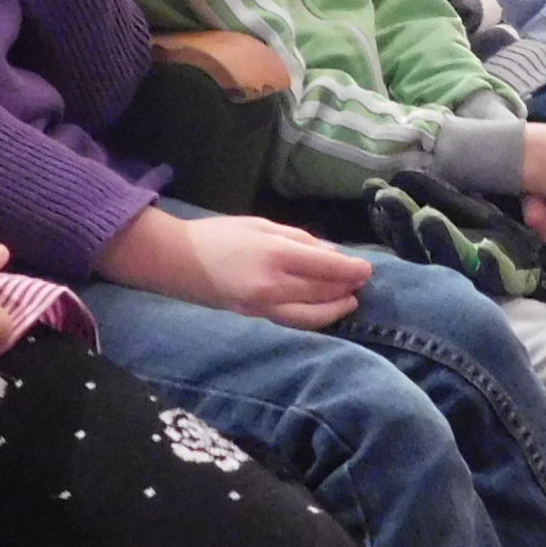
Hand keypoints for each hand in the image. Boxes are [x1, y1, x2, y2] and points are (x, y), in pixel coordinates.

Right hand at [159, 209, 372, 328]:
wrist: (177, 262)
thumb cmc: (220, 235)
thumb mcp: (262, 225)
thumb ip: (299, 239)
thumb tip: (332, 254)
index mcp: (275, 255)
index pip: (326, 267)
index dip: (351, 270)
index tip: (368, 269)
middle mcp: (273, 286)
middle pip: (321, 292)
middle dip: (346, 287)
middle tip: (363, 282)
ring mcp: (263, 307)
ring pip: (310, 315)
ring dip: (334, 309)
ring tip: (350, 301)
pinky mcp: (255, 318)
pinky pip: (292, 321)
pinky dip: (313, 318)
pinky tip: (324, 311)